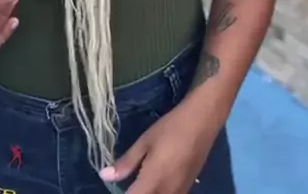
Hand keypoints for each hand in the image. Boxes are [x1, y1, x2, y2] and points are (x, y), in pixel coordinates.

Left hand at [99, 101, 216, 193]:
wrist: (203, 121)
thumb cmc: (171, 127)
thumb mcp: (145, 141)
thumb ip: (126, 163)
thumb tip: (104, 176)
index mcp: (153, 181)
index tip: (115, 187)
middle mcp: (168, 193)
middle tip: (128, 184)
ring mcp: (180, 193)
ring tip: (138, 183)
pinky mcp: (188, 189)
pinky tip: (153, 185)